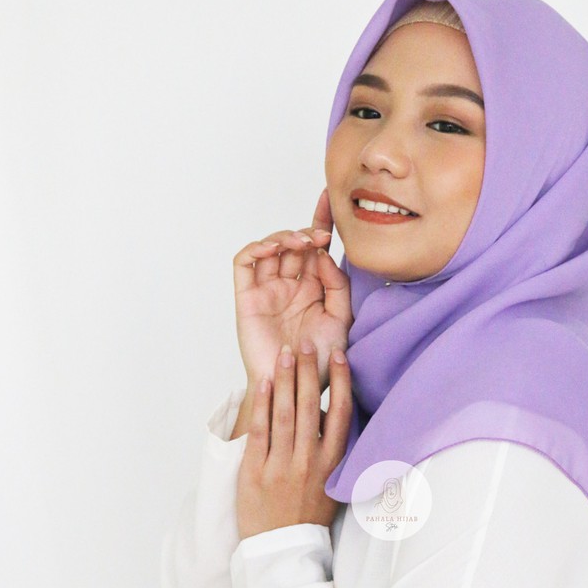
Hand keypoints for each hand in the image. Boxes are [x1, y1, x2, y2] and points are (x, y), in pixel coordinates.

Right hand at [233, 188, 352, 392]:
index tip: (330, 198)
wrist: (295, 389)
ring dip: (285, 237)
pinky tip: (273, 248)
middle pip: (294, 243)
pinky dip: (255, 249)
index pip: (316, 248)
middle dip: (307, 231)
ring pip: (270, 248)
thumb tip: (323, 255)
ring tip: (301, 243)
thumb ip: (338, 287)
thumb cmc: (319, 362)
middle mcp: (290, 285)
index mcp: (314, 288)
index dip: (321, 221)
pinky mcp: (247, 298)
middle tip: (320, 236)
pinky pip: (244, 264)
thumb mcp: (342, 321)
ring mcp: (267, 290)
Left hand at [236, 338, 351, 540]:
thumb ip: (333, 447)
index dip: (341, 382)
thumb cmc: (307, 513)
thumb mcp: (333, 481)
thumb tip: (330, 411)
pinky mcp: (256, 471)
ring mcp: (283, 465)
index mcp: (334, 463)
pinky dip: (263, 404)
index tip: (339, 356)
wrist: (281, 549)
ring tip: (284, 353)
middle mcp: (310, 461)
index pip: (342, 413)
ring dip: (286, 379)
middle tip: (306, 343)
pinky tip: (265, 382)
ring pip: (286, 413)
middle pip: (312, 406)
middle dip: (308, 370)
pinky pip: (261, 431)